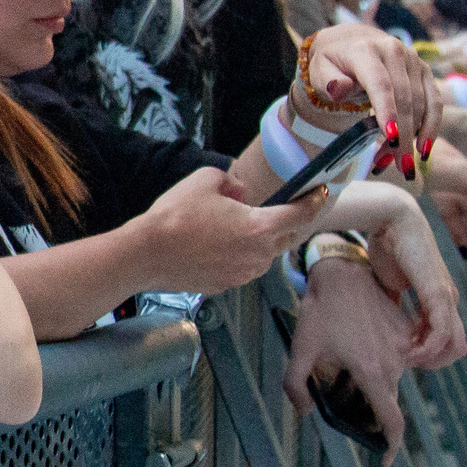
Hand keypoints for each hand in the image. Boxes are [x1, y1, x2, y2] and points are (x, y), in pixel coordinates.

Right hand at [128, 168, 323, 294]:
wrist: (145, 254)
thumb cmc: (175, 216)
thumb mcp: (204, 180)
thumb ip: (232, 182)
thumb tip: (240, 194)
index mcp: (260, 226)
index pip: (300, 214)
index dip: (314, 201)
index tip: (321, 193)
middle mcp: (258, 254)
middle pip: (287, 238)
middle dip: (286, 224)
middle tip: (274, 212)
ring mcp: (243, 274)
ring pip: (265, 256)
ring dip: (260, 243)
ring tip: (235, 231)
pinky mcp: (226, 285)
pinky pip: (243, 269)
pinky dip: (239, 257)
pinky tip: (216, 248)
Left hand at [284, 255, 415, 464]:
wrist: (344, 274)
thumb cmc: (319, 313)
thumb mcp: (300, 351)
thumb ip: (295, 387)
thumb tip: (305, 412)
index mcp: (373, 373)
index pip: (393, 421)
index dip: (392, 446)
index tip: (387, 459)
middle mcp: (396, 363)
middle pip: (389, 401)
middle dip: (373, 414)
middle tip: (351, 412)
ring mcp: (406, 347)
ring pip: (394, 379)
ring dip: (375, 383)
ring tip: (347, 369)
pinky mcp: (409, 332)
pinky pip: (400, 357)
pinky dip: (383, 362)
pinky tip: (358, 347)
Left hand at [302, 23, 438, 168]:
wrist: (351, 41)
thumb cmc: (331, 63)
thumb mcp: (320, 71)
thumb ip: (328, 81)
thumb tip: (339, 89)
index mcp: (366, 50)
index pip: (381, 84)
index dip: (388, 110)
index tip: (392, 137)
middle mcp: (395, 52)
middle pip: (404, 99)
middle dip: (404, 135)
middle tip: (401, 167)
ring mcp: (413, 61)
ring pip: (421, 104)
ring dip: (414, 137)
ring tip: (401, 164)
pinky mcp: (424, 72)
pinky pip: (434, 103)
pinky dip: (430, 127)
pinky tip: (423, 149)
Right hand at [337, 187, 465, 365]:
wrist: (392, 219)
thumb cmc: (388, 246)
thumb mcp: (388, 284)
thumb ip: (390, 304)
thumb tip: (382, 323)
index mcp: (438, 298)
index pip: (446, 338)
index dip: (427, 353)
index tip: (402, 354)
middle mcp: (448, 300)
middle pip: (457, 348)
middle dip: (433, 362)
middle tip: (407, 362)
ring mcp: (447, 297)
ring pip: (455, 345)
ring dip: (431, 359)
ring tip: (407, 359)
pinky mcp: (439, 293)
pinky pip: (442, 332)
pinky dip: (428, 348)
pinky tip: (409, 351)